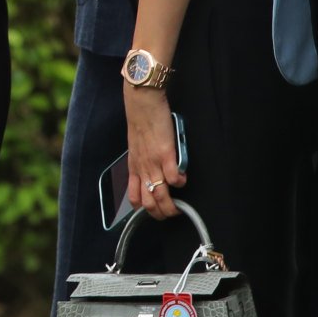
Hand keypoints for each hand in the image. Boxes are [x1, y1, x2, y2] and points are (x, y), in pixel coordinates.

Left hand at [123, 84, 185, 219]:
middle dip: (162, 213)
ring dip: (172, 205)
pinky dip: (180, 183)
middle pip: (150, 203)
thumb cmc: (140, 123)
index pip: (135, 198)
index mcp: (134, 166)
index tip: (156, 211)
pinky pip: (175, 178)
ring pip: (161, 196)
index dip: (145, 210)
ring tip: (180, 207)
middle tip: (173, 212)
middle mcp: (142, 168)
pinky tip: (183, 179)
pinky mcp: (166, 154)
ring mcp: (154, 162)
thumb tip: (151, 175)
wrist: (141, 103)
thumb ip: (142, 162)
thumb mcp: (136, 147)